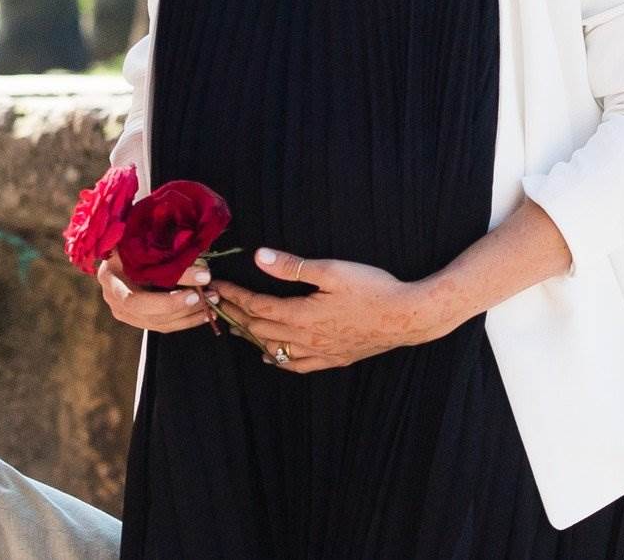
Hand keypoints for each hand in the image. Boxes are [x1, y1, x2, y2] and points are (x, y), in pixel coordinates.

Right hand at [97, 249, 220, 333]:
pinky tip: (205, 312)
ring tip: (213, 301)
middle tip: (211, 294)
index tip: (195, 290)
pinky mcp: (137, 317)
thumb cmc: (134, 235)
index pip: (135, 300)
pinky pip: (163, 325)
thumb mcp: (145, 238)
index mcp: (110, 276)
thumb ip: (167, 251)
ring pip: (160, 323)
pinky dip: (187, 319)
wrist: (120, 243)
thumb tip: (201, 265)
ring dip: (190, 314)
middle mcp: (113, 298)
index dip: (166, 301)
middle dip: (184, 307)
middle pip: (150, 315)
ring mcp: (124, 311)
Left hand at [212, 248, 447, 371]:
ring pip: (274, 349)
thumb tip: (259, 257)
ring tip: (235, 326)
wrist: (406, 317)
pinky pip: (297, 365)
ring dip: (251, 336)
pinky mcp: (334, 358)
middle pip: (260, 328)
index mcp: (301, 314)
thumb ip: (293, 266)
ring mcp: (320, 352)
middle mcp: (305, 338)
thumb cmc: (372, 288)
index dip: (235, 296)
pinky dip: (278, 359)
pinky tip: (270, 356)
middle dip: (236, 314)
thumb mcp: (332, 270)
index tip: (217, 286)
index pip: (257, 306)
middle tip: (217, 303)